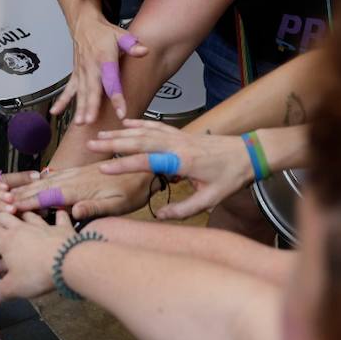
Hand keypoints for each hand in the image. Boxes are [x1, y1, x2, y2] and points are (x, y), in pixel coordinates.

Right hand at [0, 209, 73, 307]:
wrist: (71, 262)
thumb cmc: (37, 274)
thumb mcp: (13, 288)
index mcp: (6, 241)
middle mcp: (22, 229)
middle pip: (3, 216)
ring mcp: (43, 227)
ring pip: (27, 215)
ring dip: (19, 212)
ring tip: (15, 209)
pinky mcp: (63, 229)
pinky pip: (59, 218)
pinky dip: (58, 215)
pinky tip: (59, 211)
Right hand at [9, 163, 151, 220]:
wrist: (145, 169)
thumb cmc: (132, 191)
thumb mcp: (116, 205)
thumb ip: (93, 209)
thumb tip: (73, 213)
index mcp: (79, 188)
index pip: (47, 197)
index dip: (28, 202)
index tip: (11, 207)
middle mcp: (74, 178)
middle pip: (41, 187)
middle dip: (20, 195)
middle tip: (1, 202)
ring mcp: (76, 173)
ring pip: (46, 180)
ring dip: (27, 187)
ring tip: (11, 193)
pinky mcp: (79, 172)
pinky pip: (55, 176)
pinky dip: (41, 180)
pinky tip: (35, 182)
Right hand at [51, 13, 148, 125]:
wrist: (84, 25)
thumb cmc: (103, 32)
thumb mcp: (121, 34)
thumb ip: (132, 44)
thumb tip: (144, 51)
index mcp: (104, 58)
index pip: (111, 80)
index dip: (116, 97)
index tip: (121, 111)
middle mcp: (91, 67)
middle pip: (92, 90)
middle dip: (91, 106)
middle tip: (91, 120)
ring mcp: (81, 72)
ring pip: (81, 93)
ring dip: (79, 108)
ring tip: (80, 122)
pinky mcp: (75, 75)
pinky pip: (68, 90)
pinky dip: (61, 101)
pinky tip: (56, 112)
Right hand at [91, 121, 253, 219]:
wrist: (249, 153)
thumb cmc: (231, 176)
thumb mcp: (211, 199)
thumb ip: (184, 209)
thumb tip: (158, 216)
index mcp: (183, 161)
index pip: (147, 162)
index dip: (123, 166)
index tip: (103, 169)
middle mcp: (177, 144)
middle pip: (139, 141)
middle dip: (113, 144)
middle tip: (91, 146)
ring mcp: (178, 136)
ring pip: (144, 131)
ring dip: (121, 133)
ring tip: (100, 136)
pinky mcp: (181, 133)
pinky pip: (155, 126)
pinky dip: (139, 124)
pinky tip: (126, 124)